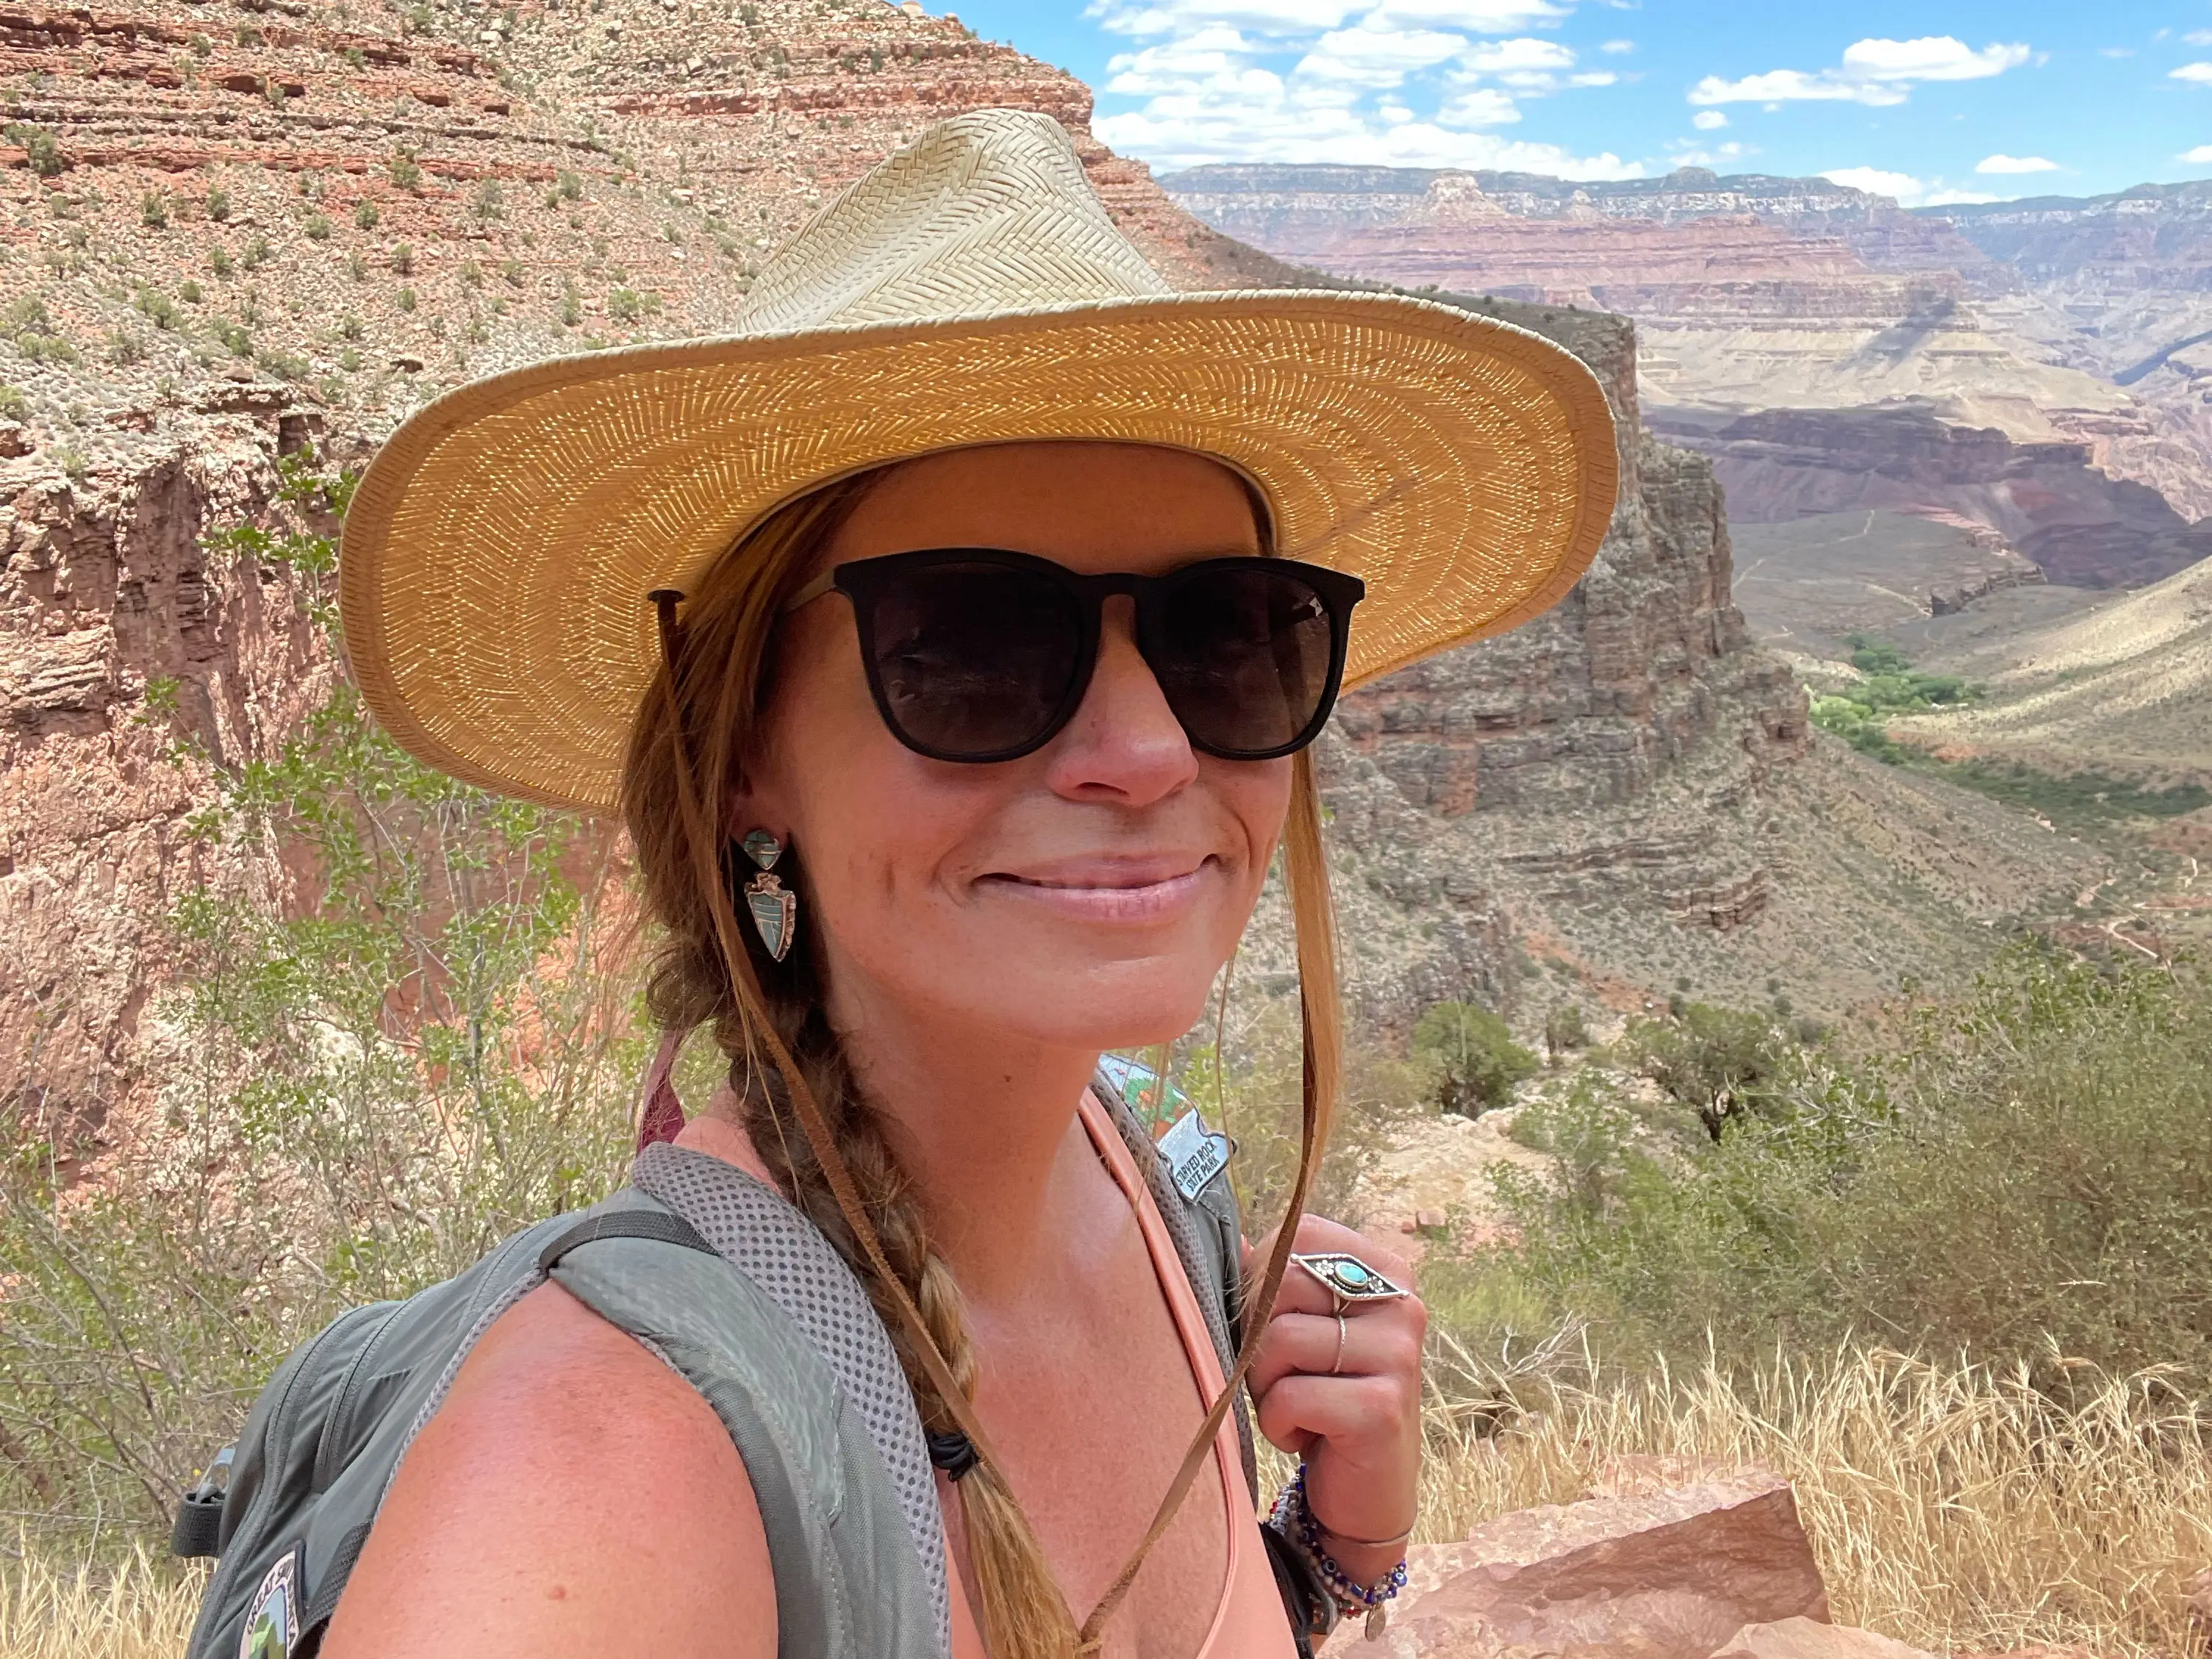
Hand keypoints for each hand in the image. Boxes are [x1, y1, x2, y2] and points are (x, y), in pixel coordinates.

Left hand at [1242, 1215, 1424, 1586]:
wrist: (1367, 1495)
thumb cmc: (1324, 1399)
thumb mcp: (1302, 1331)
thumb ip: (1273, 1282)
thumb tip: (1230, 1238)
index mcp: (1386, 1271)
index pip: (1302, 1233)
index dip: (1263, 1274)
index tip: (1272, 1320)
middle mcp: (1402, 1305)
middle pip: (1287, 1281)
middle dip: (1259, 1334)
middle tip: (1280, 1375)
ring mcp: (1398, 1355)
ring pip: (1280, 1339)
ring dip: (1265, 1385)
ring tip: (1296, 1407)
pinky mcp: (1382, 1409)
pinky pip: (1290, 1396)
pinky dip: (1278, 1423)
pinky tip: (1308, 1437)